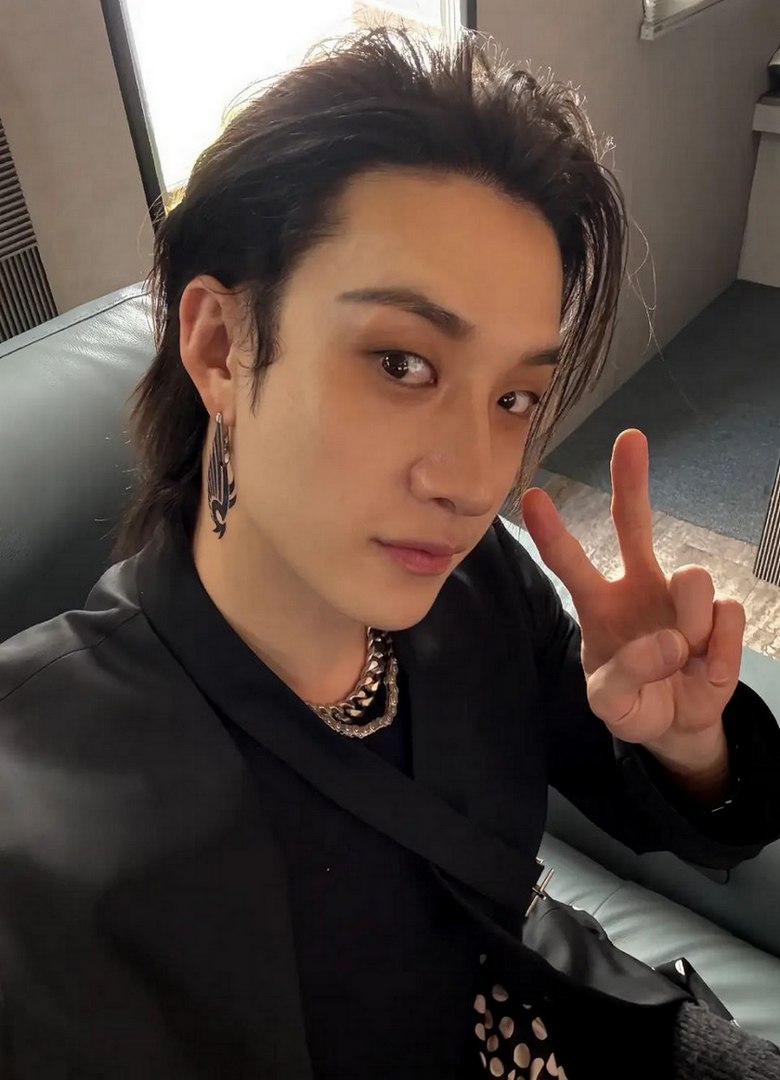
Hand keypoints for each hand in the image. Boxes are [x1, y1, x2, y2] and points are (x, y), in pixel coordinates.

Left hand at [521, 429, 744, 786]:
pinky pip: (727, 615)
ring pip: (692, 577)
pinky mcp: (721, 616)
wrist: (677, 725)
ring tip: (681, 659)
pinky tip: (706, 671)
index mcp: (599, 604)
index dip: (552, 532)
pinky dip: (719, 652)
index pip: (570, 562)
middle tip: (630, 439)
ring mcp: (680, 598)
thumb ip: (625, 678)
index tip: (532, 495)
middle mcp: (639, 587)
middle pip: (633, 524)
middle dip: (632, 481)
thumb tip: (668, 642)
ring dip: (689, 626)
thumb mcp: (611, 703)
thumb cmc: (633, 701)